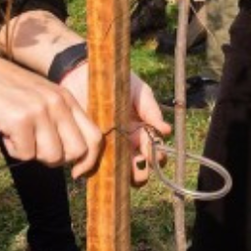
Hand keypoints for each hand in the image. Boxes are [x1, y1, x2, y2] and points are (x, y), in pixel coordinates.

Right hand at [0, 50, 105, 178]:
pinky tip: (5, 131)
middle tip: (35, 147)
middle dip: (57, 159)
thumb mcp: (41, 99)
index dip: (89, 161)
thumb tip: (71, 158)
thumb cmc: (7, 92)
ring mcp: (40, 110)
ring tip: (18, 135)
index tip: (76, 172)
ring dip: (32, 153)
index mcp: (67, 98)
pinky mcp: (21, 119)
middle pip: (76, 151)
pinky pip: (26, 155)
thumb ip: (59, 121)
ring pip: (52, 157)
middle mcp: (58, 102)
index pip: (95, 137)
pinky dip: (13, 149)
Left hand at [60, 64, 171, 185]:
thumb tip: (167, 131)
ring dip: (122, 176)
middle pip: (138, 170)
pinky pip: (94, 167)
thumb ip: (152, 110)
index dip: (156, 157)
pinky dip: (98, 170)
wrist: (83, 74)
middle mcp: (126, 145)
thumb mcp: (139, 92)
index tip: (153, 153)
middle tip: (139, 163)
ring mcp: (107, 148)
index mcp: (141, 133)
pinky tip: (99, 164)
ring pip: (118, 173)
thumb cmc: (116, 82)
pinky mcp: (88, 148)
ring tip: (121, 168)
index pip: (154, 153)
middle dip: (141, 172)